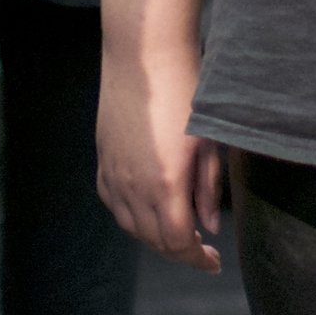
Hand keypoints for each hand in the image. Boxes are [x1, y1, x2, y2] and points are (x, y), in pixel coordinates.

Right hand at [97, 44, 222, 272]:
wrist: (144, 53)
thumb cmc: (186, 89)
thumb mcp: (208, 140)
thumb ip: (208, 187)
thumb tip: (208, 225)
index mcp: (165, 184)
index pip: (177, 242)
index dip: (196, 258)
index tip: (213, 261)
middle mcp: (134, 186)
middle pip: (153, 240)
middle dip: (179, 250)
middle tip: (201, 248)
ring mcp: (114, 173)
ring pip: (130, 225)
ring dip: (155, 236)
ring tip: (178, 231)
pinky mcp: (102, 159)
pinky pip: (114, 204)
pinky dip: (131, 216)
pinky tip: (147, 210)